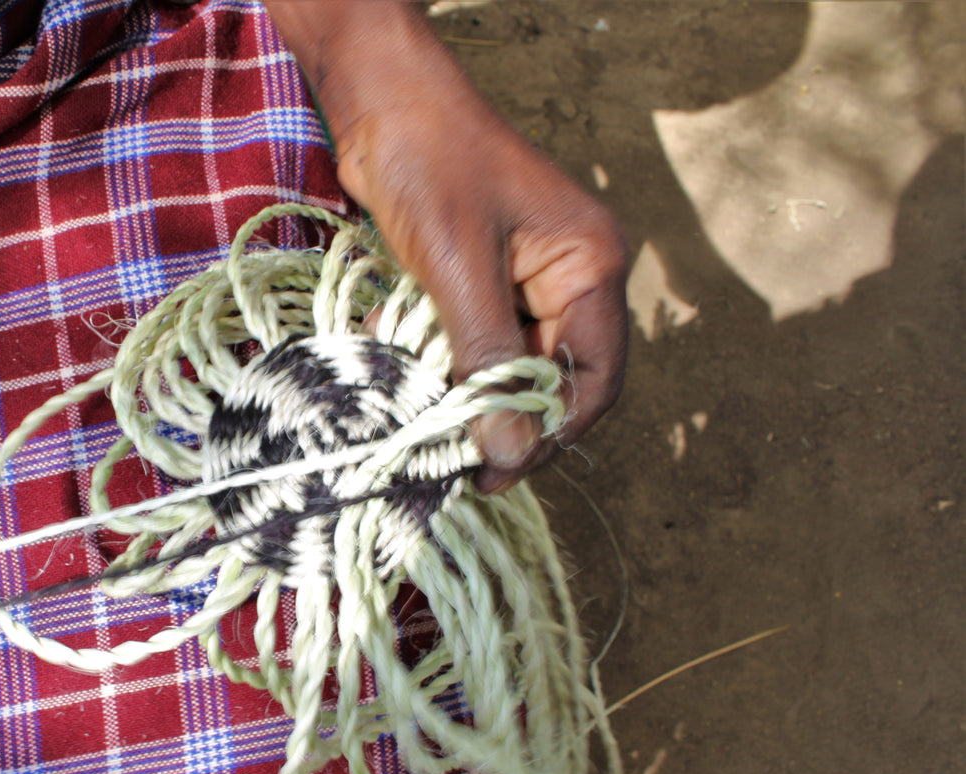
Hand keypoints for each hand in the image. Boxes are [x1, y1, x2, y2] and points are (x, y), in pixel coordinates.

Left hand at [265, 1, 628, 491]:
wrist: (381, 99)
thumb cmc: (429, 166)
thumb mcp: (460, 269)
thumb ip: (487, 361)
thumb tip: (509, 454)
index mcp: (591, 266)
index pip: (594, 379)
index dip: (550, 434)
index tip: (495, 473)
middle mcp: (572, 276)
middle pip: (554, 378)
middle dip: (504, 419)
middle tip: (451, 459)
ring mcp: (528, 277)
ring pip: (511, 365)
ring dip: (468, 393)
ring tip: (424, 416)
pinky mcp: (485, 276)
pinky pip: (478, 340)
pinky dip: (445, 361)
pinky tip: (407, 366)